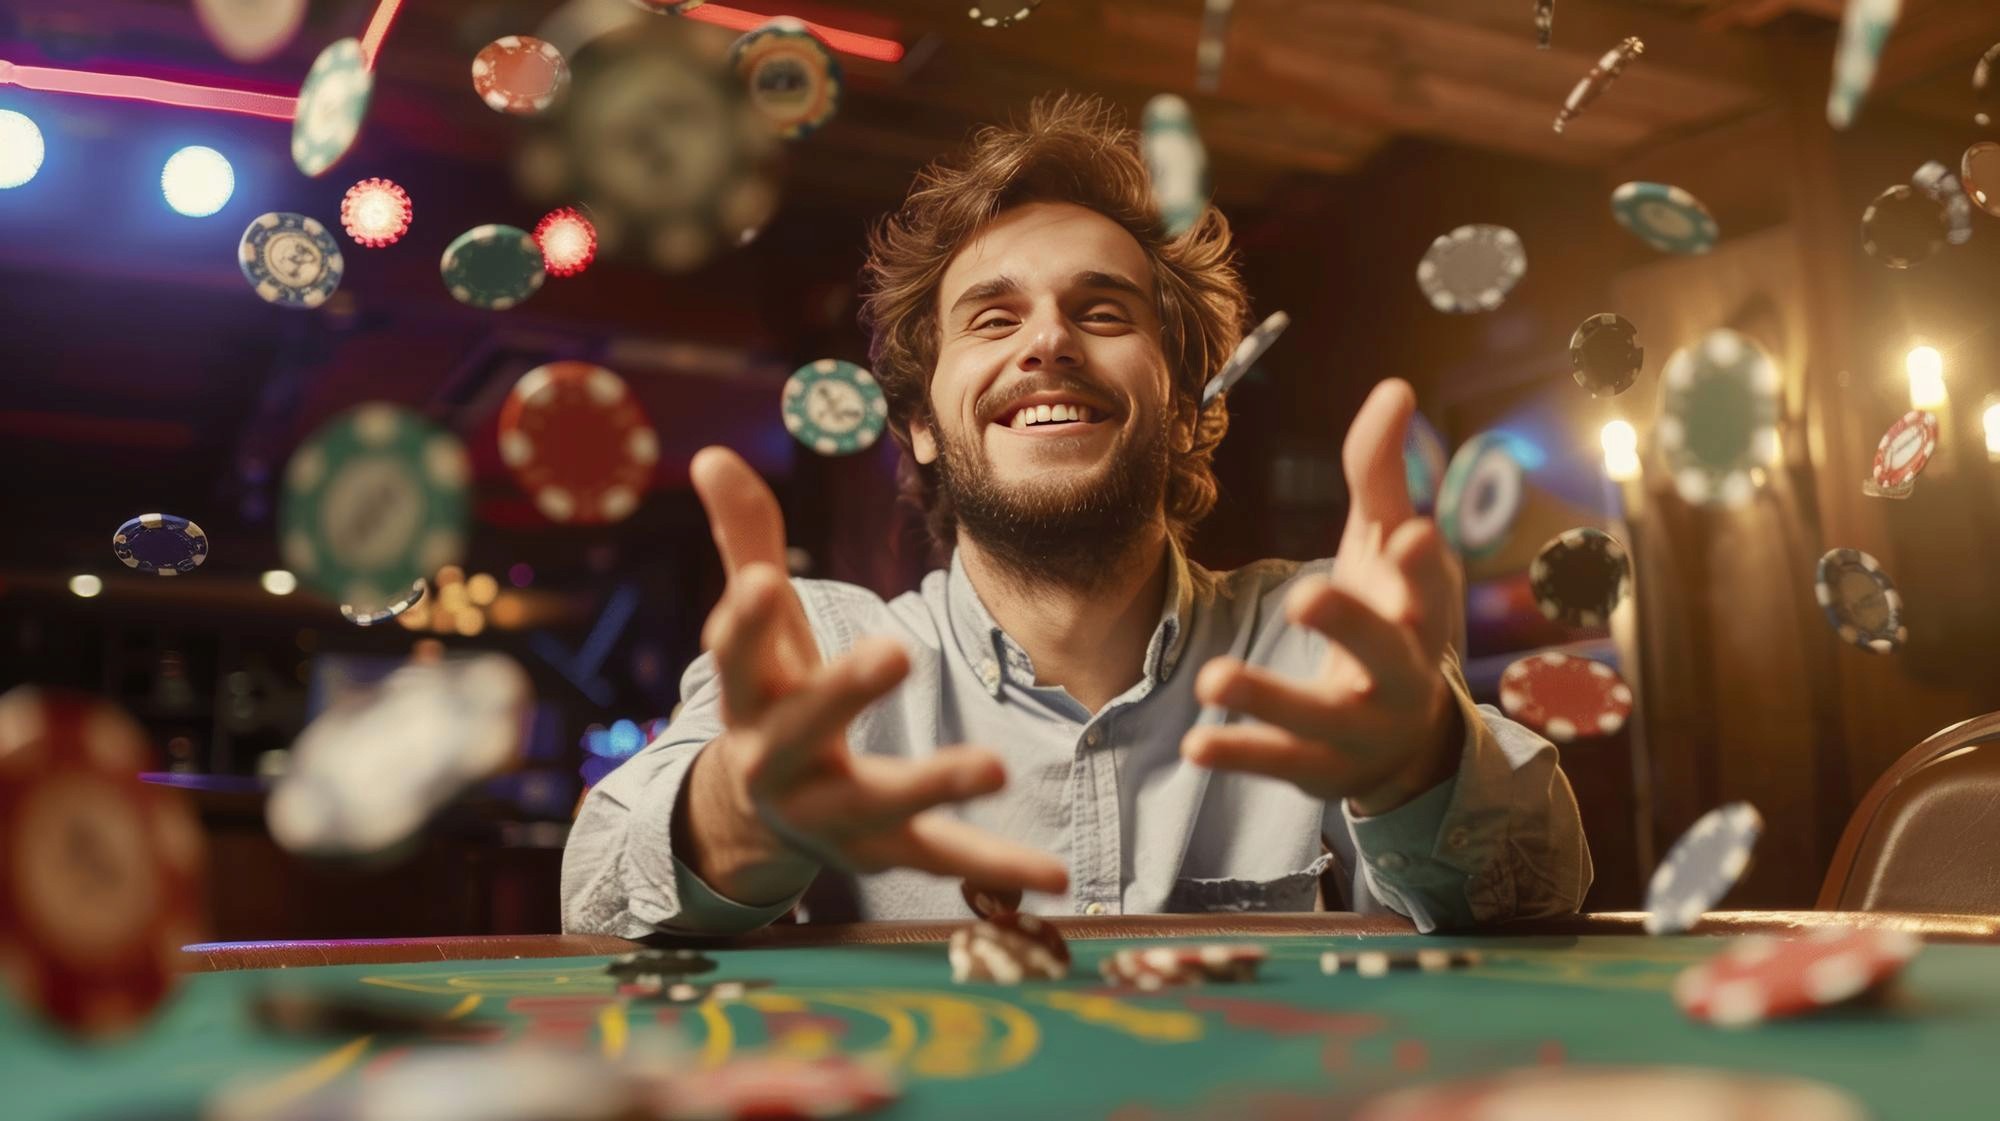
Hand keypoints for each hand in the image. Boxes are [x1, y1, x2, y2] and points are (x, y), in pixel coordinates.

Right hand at [683, 447, 1069, 901]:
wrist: (758, 814)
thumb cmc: (772, 691)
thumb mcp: (759, 626)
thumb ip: (746, 540)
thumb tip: (711, 453)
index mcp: (749, 699)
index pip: (736, 658)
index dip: (744, 624)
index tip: (760, 582)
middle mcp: (779, 762)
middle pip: (803, 729)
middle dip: (845, 692)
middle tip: (895, 649)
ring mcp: (831, 815)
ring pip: (880, 803)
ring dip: (934, 783)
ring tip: (993, 767)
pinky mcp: (883, 853)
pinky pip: (943, 860)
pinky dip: (999, 871)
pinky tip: (1057, 877)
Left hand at [1181, 379, 1464, 816]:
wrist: (1403, 736)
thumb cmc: (1389, 612)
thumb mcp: (1384, 544)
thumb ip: (1382, 471)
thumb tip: (1395, 387)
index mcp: (1421, 613)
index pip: (1431, 586)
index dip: (1423, 566)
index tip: (1410, 535)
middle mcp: (1402, 673)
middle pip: (1385, 651)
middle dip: (1350, 625)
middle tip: (1306, 596)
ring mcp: (1361, 727)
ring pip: (1320, 717)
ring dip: (1269, 697)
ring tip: (1211, 679)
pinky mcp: (1319, 765)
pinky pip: (1279, 761)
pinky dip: (1239, 754)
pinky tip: (1195, 744)